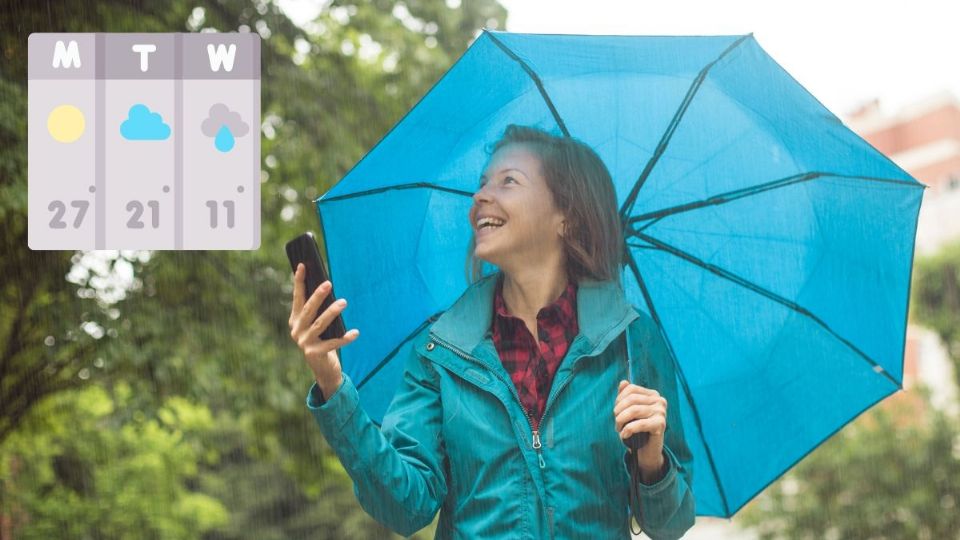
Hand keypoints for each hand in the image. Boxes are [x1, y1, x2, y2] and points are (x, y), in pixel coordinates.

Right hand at [288, 263, 358, 398]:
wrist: (323, 369)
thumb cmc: (323, 341)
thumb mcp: (318, 325)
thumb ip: (319, 311)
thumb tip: (327, 287)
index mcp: (295, 320)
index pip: (297, 297)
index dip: (299, 281)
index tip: (303, 265)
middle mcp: (296, 330)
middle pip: (308, 310)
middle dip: (318, 295)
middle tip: (328, 283)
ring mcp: (304, 343)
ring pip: (319, 324)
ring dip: (332, 312)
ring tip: (343, 302)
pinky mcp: (314, 353)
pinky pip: (333, 343)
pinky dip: (345, 338)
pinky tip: (355, 332)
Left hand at [614, 380, 666, 480]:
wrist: (647, 451)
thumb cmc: (637, 430)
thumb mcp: (630, 412)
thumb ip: (626, 397)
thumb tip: (623, 382)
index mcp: (652, 394)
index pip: (631, 389)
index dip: (619, 399)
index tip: (616, 412)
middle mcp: (659, 400)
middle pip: (631, 399)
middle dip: (619, 411)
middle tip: (617, 423)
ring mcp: (661, 412)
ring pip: (633, 410)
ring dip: (621, 421)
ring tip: (619, 429)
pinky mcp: (661, 424)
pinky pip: (639, 424)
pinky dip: (627, 430)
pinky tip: (624, 435)